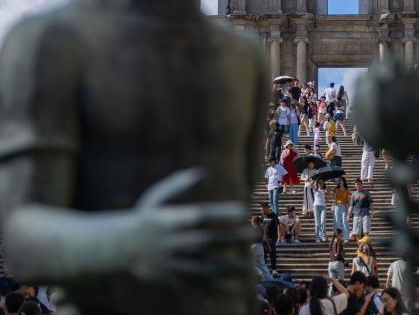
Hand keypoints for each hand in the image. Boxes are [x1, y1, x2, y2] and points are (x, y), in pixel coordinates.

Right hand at [120, 168, 253, 295]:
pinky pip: (197, 285)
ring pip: (205, 268)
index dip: (221, 214)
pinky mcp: (172, 278)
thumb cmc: (143, 217)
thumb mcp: (155, 197)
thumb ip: (177, 184)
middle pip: (208, 241)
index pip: (201, 216)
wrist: (119, 248)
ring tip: (251, 270)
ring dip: (229, 270)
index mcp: (172, 220)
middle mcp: (174, 242)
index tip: (242, 212)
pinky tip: (234, 289)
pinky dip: (215, 289)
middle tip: (255, 236)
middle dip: (232, 240)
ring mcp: (173, 263)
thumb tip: (202, 172)